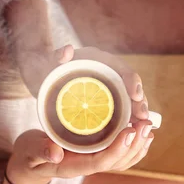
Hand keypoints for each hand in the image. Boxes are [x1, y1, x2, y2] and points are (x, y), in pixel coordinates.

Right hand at [6, 120, 154, 183]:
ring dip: (138, 144)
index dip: (116, 148)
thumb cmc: (28, 155)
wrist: (29, 161)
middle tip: (146, 124)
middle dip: (134, 144)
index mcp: (73, 166)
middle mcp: (87, 166)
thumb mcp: (29, 151)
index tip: (128, 131)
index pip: (100, 162)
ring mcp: (92, 162)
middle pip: (117, 162)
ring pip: (122, 160)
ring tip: (148, 126)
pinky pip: (120, 154)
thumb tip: (56, 153)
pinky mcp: (95, 155)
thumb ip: (40, 151)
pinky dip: (134, 144)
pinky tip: (142, 132)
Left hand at [17, 45, 149, 122]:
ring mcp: (106, 87)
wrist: (40, 72)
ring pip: (128, 100)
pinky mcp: (102, 100)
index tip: (135, 95)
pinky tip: (130, 133)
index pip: (121, 69)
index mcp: (99, 60)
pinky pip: (119, 109)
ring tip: (142, 128)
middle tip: (143, 119)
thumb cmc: (44, 66)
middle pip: (130, 87)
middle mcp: (107, 72)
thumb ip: (56, 55)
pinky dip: (126, 120)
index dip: (132, 81)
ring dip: (137, 113)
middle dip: (140, 102)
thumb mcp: (48, 61)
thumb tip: (67, 50)